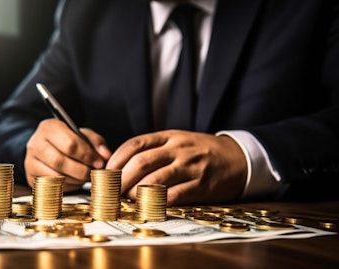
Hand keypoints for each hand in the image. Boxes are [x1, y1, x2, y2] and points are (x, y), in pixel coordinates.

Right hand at [25, 118, 110, 191]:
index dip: (87, 155)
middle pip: (60, 161)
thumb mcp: (84, 135)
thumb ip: (96, 142)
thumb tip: (105, 156)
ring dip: (75, 180)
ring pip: (55, 176)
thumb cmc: (69, 140)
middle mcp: (35, 143)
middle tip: (93, 173)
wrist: (48, 148)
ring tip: (85, 177)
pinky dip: (67, 186)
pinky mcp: (31, 177)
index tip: (99, 163)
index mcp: (49, 127)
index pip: (69, 144)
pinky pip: (51, 186)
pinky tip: (74, 181)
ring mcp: (30, 161)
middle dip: (81, 170)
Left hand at [105, 130, 246, 204]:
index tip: (106, 172)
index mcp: (169, 137)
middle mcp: (178, 149)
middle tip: (111, 191)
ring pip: (155, 179)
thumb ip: (153, 149)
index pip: (135, 144)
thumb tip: (121, 166)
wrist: (237, 158)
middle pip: (141, 162)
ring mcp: (190, 167)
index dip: (116, 159)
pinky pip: (175, 195)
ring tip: (127, 200)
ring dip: (136, 192)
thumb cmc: (200, 151)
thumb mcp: (177, 141)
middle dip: (121, 179)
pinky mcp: (201, 185)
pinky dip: (158, 203)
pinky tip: (148, 207)